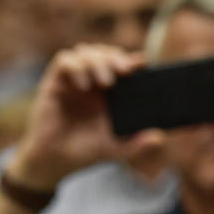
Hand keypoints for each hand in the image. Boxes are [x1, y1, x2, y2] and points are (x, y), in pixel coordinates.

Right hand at [7, 44, 144, 188]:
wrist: (55, 162)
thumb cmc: (86, 151)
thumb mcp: (116, 148)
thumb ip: (138, 144)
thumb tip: (159, 137)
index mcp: (111, 91)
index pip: (123, 64)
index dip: (133, 60)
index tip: (143, 63)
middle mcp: (93, 81)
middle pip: (106, 52)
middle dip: (116, 56)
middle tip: (125, 71)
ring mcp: (74, 80)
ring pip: (86, 51)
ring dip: (98, 60)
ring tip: (106, 82)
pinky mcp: (55, 83)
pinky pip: (63, 61)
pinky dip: (75, 66)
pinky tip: (84, 85)